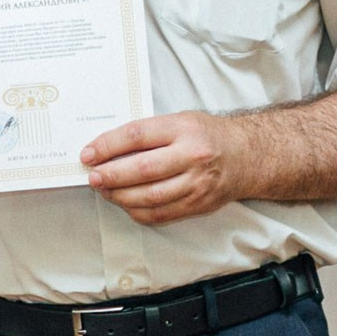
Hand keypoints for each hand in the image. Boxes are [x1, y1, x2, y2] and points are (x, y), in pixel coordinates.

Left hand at [82, 111, 246, 224]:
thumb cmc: (207, 136)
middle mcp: (192, 156)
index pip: (137, 136)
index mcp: (184, 129)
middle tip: (93, 176)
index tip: (89, 153)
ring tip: (105, 190)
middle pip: (143, 169)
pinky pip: (161, 214)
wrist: (247, 156)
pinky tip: (126, 203)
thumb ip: (148, 133)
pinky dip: (138, 211)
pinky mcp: (198, 204)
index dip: (108, 146)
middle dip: (111, 175)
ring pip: (150, 196)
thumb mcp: (179, 121)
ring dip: (120, 196)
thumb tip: (107, 149)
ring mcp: (197, 184)